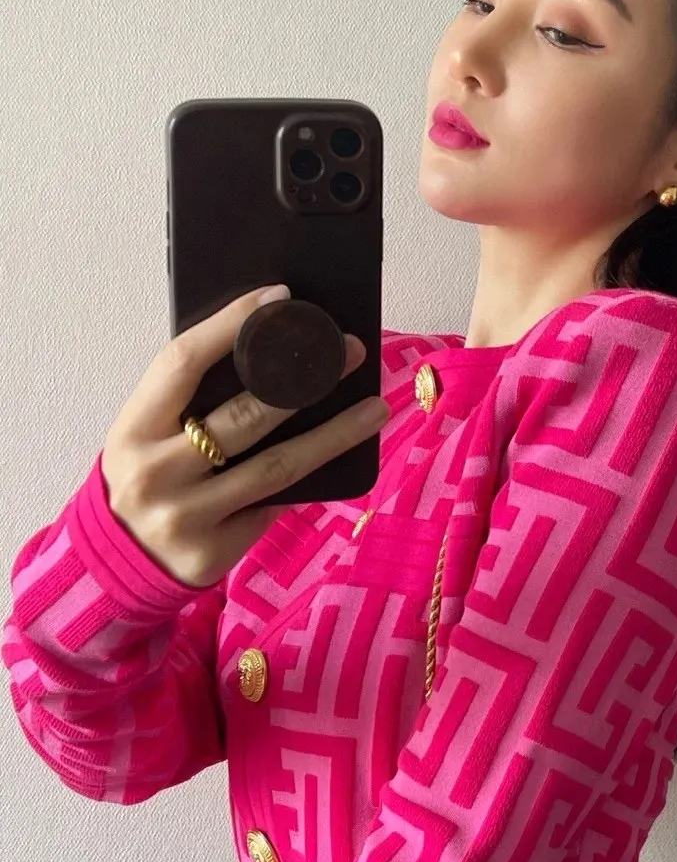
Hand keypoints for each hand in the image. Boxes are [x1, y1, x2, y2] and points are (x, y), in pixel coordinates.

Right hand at [100, 285, 389, 588]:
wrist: (116, 563)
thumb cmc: (145, 479)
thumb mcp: (145, 436)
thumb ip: (190, 404)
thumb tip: (272, 356)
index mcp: (132, 429)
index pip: (183, 362)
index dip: (231, 325)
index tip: (279, 298)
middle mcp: (155, 473)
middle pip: (244, 416)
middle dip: (304, 380)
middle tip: (351, 353)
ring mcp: (185, 516)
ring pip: (276, 466)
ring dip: (334, 435)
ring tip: (374, 409)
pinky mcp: (213, 551)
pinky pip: (274, 506)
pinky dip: (306, 481)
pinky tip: (341, 460)